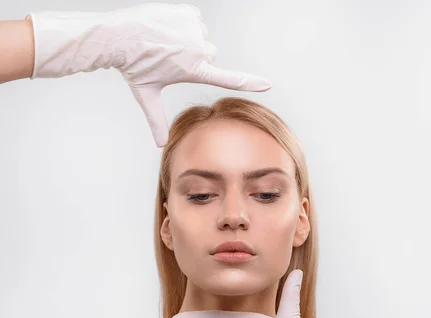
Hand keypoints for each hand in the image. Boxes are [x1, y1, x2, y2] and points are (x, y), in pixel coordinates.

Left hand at [26, 3, 270, 146]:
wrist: (117, 35)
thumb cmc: (132, 66)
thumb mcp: (147, 95)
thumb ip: (157, 120)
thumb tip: (161, 144)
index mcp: (194, 70)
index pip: (228, 79)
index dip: (250, 82)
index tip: (267, 84)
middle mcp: (200, 50)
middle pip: (209, 55)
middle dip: (194, 56)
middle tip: (168, 56)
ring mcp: (195, 30)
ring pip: (201, 37)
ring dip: (187, 38)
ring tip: (163, 41)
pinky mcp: (190, 14)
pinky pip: (195, 20)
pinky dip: (183, 22)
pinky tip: (166, 27)